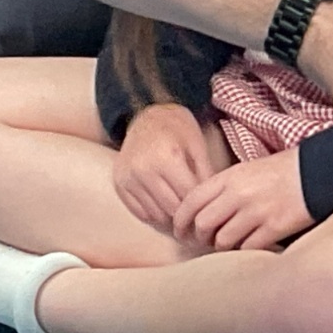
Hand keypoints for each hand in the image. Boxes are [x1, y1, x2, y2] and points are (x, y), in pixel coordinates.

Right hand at [113, 103, 215, 228]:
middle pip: (172, 208)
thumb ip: (206, 173)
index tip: (209, 208)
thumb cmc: (178, 129)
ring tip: (183, 208)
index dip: (202, 205)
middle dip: (187, 213)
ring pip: (156, 215)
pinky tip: (165, 205)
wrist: (147, 117)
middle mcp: (144, 170)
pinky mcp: (119, 185)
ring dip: (171, 216)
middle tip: (197, 211)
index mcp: (167, 158)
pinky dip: (155, 213)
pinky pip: (140, 213)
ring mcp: (128, 178)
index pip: (188, 196)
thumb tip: (213, 201)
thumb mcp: (198, 145)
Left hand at [173, 149, 313, 250]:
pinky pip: (247, 248)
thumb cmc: (284, 171)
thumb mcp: (248, 170)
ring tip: (230, 244)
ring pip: (223, 241)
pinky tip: (251, 245)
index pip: (191, 202)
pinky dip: (246, 251)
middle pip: (203, 225)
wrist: (319, 171)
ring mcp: (257, 212)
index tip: (181, 231)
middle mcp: (239, 194)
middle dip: (201, 238)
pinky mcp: (275, 227)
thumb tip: (202, 213)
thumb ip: (224, 188)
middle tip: (206, 241)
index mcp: (230, 177)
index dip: (180, 221)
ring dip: (223, 246)